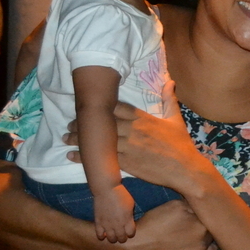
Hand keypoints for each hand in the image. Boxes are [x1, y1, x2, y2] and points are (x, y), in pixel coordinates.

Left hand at [67, 81, 204, 195]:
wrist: (185, 169)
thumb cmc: (181, 145)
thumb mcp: (176, 119)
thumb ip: (169, 100)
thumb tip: (170, 81)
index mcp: (143, 118)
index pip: (116, 107)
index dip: (100, 106)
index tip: (88, 107)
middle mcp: (133, 130)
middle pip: (103, 122)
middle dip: (84, 122)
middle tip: (69, 123)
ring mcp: (128, 146)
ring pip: (99, 139)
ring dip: (80, 138)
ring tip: (65, 138)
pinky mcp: (126, 163)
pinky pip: (102, 157)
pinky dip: (85, 156)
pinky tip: (72, 155)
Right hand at [94, 185, 136, 242]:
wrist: (106, 190)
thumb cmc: (121, 195)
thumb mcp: (131, 204)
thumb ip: (130, 215)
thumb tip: (129, 222)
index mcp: (127, 219)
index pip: (130, 233)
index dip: (130, 233)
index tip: (129, 231)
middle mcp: (118, 224)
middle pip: (121, 238)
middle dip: (123, 238)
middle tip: (121, 235)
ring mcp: (107, 224)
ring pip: (111, 239)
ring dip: (113, 239)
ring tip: (113, 236)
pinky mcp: (98, 222)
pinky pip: (99, 235)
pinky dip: (101, 237)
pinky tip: (104, 234)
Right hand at [117, 200, 216, 249]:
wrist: (135, 245)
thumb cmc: (154, 222)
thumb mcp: (176, 205)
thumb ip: (195, 206)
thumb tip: (208, 206)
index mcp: (202, 222)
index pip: (215, 220)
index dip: (207, 220)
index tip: (200, 221)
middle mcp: (203, 240)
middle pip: (215, 236)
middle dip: (207, 233)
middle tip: (194, 233)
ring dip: (207, 248)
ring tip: (194, 246)